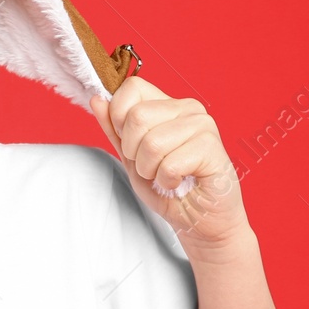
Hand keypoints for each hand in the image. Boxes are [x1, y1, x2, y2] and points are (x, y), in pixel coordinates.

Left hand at [89, 76, 249, 252]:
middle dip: (133, 152)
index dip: (119, 118)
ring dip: (150, 170)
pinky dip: (167, 181)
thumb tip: (96, 100)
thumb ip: (114, 129)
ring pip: (152, 142)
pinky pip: (169, 164)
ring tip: (166, 176)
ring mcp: (202, 125)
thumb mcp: (131, 158)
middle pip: (136, 116)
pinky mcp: (212, 147)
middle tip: (152, 166)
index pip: (132, 88)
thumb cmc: (169, 190)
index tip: (131, 145)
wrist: (200, 220)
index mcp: (168, 105)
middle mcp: (188, 108)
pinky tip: (180, 182)